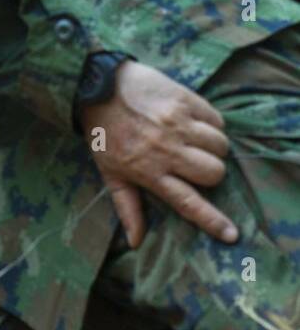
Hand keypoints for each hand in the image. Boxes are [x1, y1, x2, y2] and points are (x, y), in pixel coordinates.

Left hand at [81, 61, 234, 247]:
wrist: (97, 87)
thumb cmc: (103, 134)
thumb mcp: (109, 172)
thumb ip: (127, 206)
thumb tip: (135, 241)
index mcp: (149, 172)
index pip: (187, 202)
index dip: (212, 220)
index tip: (232, 235)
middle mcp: (166, 151)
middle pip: (214, 173)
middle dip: (211, 172)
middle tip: (194, 163)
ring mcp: (177, 124)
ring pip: (220, 146)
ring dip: (213, 146)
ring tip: (193, 140)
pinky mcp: (185, 101)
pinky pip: (217, 119)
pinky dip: (211, 123)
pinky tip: (193, 121)